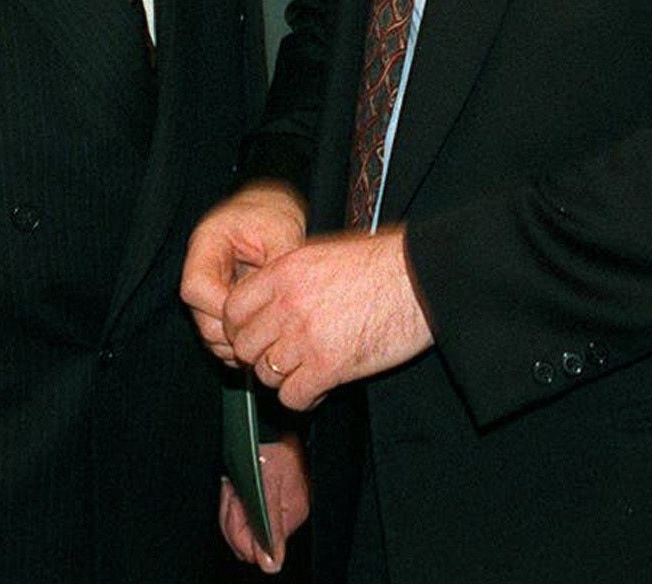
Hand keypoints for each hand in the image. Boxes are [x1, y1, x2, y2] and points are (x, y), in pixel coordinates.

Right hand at [181, 182, 307, 364]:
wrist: (271, 209)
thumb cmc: (274, 214)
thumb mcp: (281, 232)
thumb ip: (278, 265)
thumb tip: (279, 304)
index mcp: (206, 243)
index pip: (195, 288)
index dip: (222, 309)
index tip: (255, 314)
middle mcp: (199, 268)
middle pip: (200, 317)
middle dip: (233, 332)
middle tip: (268, 333)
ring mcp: (207, 289)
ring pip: (208, 333)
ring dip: (236, 343)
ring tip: (270, 335)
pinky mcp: (217, 303)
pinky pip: (220, 336)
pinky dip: (239, 344)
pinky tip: (263, 335)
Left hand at [219, 432, 308, 573]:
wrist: (261, 418)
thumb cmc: (269, 445)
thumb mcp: (268, 489)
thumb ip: (270, 529)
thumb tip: (272, 566)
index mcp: (291, 514)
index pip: (257, 546)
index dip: (239, 527)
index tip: (236, 501)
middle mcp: (281, 511)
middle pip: (245, 535)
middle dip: (233, 513)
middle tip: (234, 488)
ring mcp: (269, 502)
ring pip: (238, 521)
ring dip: (231, 501)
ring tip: (235, 482)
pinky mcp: (259, 491)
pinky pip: (238, 506)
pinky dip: (231, 494)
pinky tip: (234, 481)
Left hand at [222, 226, 432, 409]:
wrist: (419, 278)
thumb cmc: (379, 264)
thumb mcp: (321, 254)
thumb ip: (289, 278)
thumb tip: (266, 301)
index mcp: (282, 272)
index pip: (232, 310)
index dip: (240, 328)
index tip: (257, 334)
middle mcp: (287, 304)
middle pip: (245, 346)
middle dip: (261, 355)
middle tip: (283, 356)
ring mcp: (306, 337)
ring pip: (266, 375)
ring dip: (284, 377)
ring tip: (306, 369)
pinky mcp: (329, 367)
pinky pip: (293, 398)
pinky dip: (305, 397)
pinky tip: (322, 385)